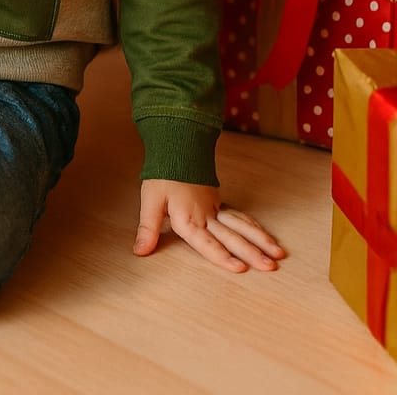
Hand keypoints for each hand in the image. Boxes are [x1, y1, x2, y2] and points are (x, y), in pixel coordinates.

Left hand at [133, 179, 285, 273]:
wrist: (176, 148)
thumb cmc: (162, 176)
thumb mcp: (150, 201)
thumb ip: (148, 228)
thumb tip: (140, 251)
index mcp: (189, 219)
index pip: (207, 242)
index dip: (222, 257)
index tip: (240, 269)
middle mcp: (206, 216)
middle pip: (232, 237)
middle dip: (252, 253)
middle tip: (271, 267)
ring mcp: (215, 208)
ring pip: (242, 226)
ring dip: (260, 239)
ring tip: (278, 253)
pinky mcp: (218, 202)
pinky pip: (240, 217)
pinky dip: (254, 227)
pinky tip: (264, 236)